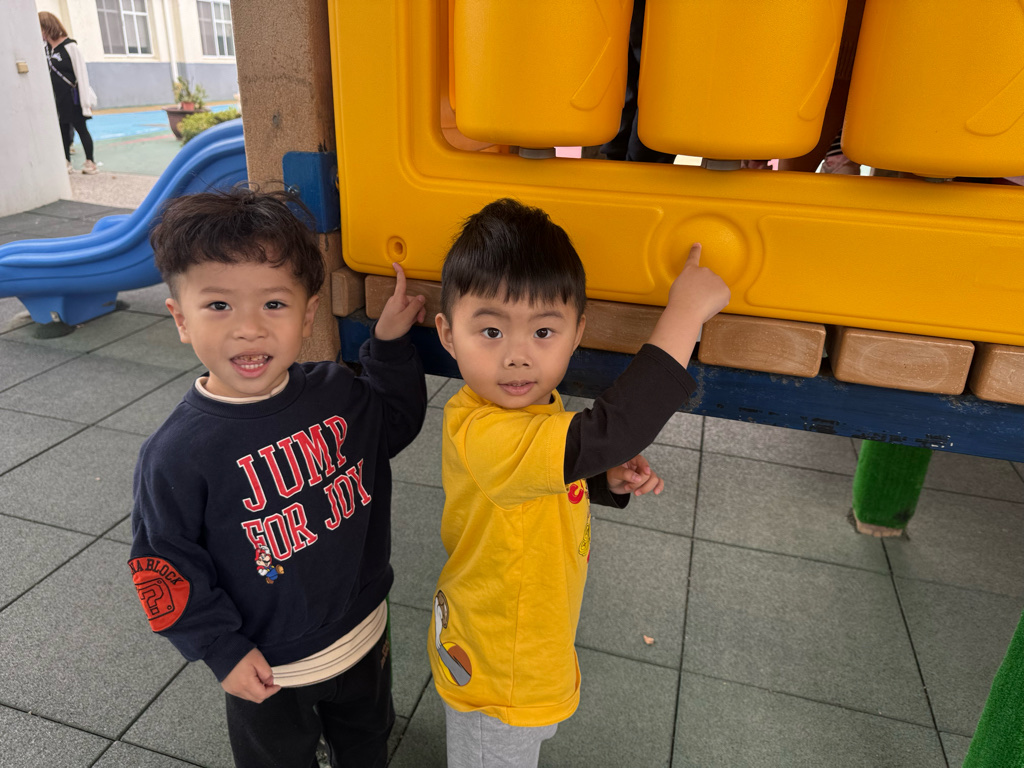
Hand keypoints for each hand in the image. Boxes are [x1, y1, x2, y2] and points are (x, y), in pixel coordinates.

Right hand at [220, 648, 280, 702]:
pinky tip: (249, 680)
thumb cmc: (240, 653)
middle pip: (256, 698)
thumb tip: (270, 682)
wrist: (223, 650)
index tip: (277, 686)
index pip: (262, 695)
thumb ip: (266, 673)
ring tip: (258, 678)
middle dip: (265, 692)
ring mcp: (232, 690)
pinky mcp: (228, 688)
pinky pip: (241, 694)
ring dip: (256, 691)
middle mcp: (238, 690)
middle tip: (269, 682)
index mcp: (246, 684)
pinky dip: (248, 690)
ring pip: (249, 697)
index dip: (272, 691)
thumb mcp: (258, 660)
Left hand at [374, 263, 425, 340]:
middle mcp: (397, 299)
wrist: (383, 338)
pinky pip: (407, 309)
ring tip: (413, 322)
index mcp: (398, 299)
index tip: (395, 263)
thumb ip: (416, 306)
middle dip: (418, 308)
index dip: (400, 273)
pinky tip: (410, 322)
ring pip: (412, 305)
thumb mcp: (407, 318)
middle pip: (413, 299)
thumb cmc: (394, 327)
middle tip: (418, 320)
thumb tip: (422, 296)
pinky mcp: (396, 310)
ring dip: (415, 313)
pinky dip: (411, 315)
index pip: (401, 283)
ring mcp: (396, 305)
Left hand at [606, 454, 663, 496]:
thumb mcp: (615, 473)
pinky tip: (656, 492)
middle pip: (649, 473)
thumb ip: (626, 474)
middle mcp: (640, 465)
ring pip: (654, 479)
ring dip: (645, 488)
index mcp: (632, 459)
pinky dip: (659, 486)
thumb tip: (638, 478)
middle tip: (627, 487)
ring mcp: (644, 473)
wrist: (612, 484)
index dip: (645, 467)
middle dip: (639, 483)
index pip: (641, 461)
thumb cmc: (612, 475)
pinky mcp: (647, 481)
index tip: (646, 473)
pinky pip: (658, 482)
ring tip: (635, 492)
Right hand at [647, 243, 729, 365]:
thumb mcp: (678, 289)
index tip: (697, 244)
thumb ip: (688, 286)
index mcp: (690, 271)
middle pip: (707, 280)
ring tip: (700, 305)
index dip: (695, 251)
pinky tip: (708, 306)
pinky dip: (718, 304)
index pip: (693, 258)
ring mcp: (715, 279)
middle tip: (695, 301)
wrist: (686, 309)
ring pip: (715, 290)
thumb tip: (698, 292)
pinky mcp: (724, 289)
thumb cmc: (678, 303)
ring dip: (711, 297)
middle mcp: (704, 271)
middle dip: (705, 290)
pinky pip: (722, 298)